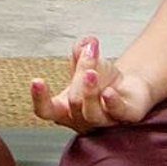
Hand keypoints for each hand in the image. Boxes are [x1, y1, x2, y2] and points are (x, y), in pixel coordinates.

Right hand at [30, 38, 154, 132]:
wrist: (129, 87)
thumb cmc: (102, 79)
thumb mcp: (88, 62)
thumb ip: (81, 51)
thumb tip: (85, 43)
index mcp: (65, 108)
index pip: (46, 110)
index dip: (40, 99)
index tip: (37, 80)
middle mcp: (82, 119)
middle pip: (74, 102)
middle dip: (80, 75)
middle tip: (89, 53)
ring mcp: (103, 121)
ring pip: (92, 113)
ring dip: (89, 92)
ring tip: (91, 73)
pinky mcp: (126, 118)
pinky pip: (117, 113)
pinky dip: (112, 102)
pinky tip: (108, 92)